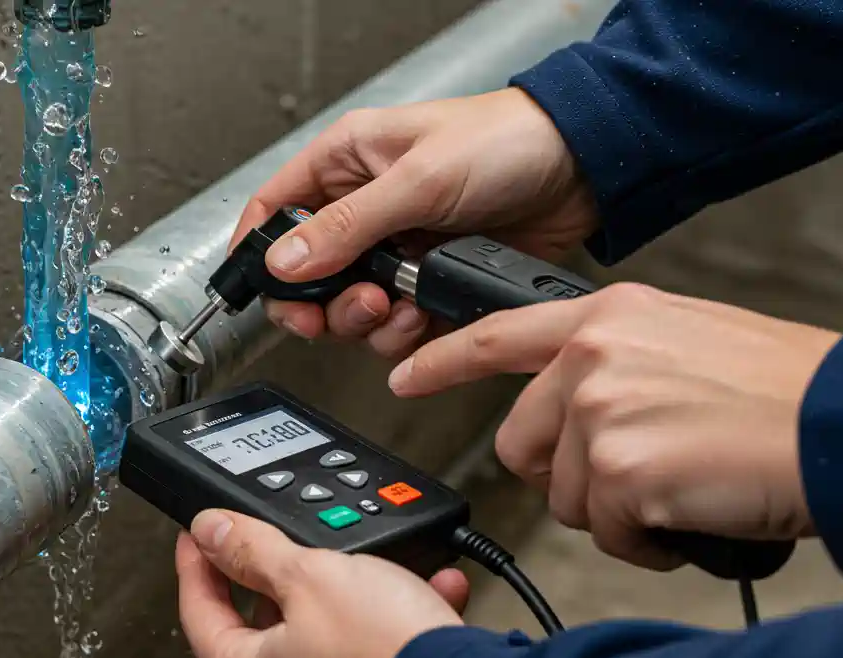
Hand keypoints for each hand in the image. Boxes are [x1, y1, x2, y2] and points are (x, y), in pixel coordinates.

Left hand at [176, 509, 466, 657]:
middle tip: (291, 539)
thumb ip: (253, 549)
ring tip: (383, 563)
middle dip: (286, 575)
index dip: (198, 560)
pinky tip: (424, 595)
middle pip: (261, 626)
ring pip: (323, 639)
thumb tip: (212, 532)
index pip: (198, 610)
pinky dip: (390, 625)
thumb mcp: (310, 573)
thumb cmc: (385, 652)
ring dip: (354, 594)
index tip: (200, 533)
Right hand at [228, 87, 596, 358]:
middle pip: (308, 275)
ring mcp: (397, 247)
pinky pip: (395, 324)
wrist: (584, 166)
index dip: (259, 254)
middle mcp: (364, 206)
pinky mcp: (429, 279)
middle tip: (345, 309)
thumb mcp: (417, 180)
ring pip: (350, 307)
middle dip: (322, 302)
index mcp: (346, 162)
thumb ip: (348, 226)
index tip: (264, 291)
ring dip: (367, 321)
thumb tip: (285, 261)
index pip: (274, 209)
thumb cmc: (506, 141)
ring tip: (395, 306)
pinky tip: (422, 314)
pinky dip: (404, 332)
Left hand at [388, 284, 839, 569]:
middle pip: (521, 443)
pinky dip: (645, 540)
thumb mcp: (686, 341)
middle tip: (635, 475)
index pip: (497, 333)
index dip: (441, 360)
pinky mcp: (617, 469)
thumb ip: (615, 363)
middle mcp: (592, 356)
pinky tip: (689, 511)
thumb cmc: (782, 391)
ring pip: (563, 496)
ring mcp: (599, 411)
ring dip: (617, 510)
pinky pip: (604, 533)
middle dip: (568, 476)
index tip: (403, 375)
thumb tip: (573, 411)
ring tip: (681, 485)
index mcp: (608, 318)